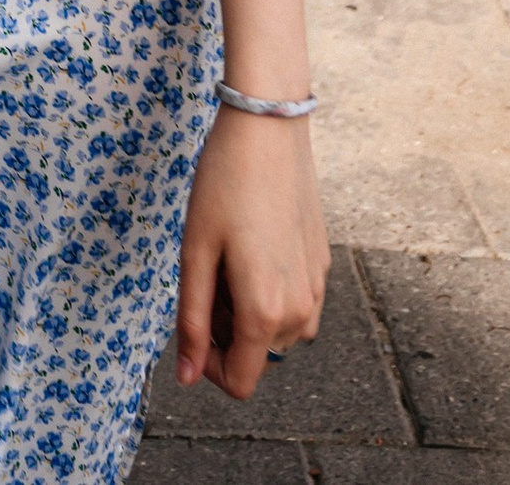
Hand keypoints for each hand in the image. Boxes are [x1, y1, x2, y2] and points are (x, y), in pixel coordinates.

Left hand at [171, 108, 328, 398]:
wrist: (269, 127)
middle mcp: (301, 311)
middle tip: (207, 271)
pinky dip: (269, 290)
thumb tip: (186, 378)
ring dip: (247, 311)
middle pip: (255, 354)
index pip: (240, 382)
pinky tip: (253, 243)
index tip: (191, 324)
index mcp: (266, 313)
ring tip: (228, 257)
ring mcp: (317, 288)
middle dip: (224, 329)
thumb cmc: (224, 184)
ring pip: (275, 330)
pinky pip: (293, 302)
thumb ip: (191, 322)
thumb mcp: (194, 252)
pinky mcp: (323, 264)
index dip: (207, 366)